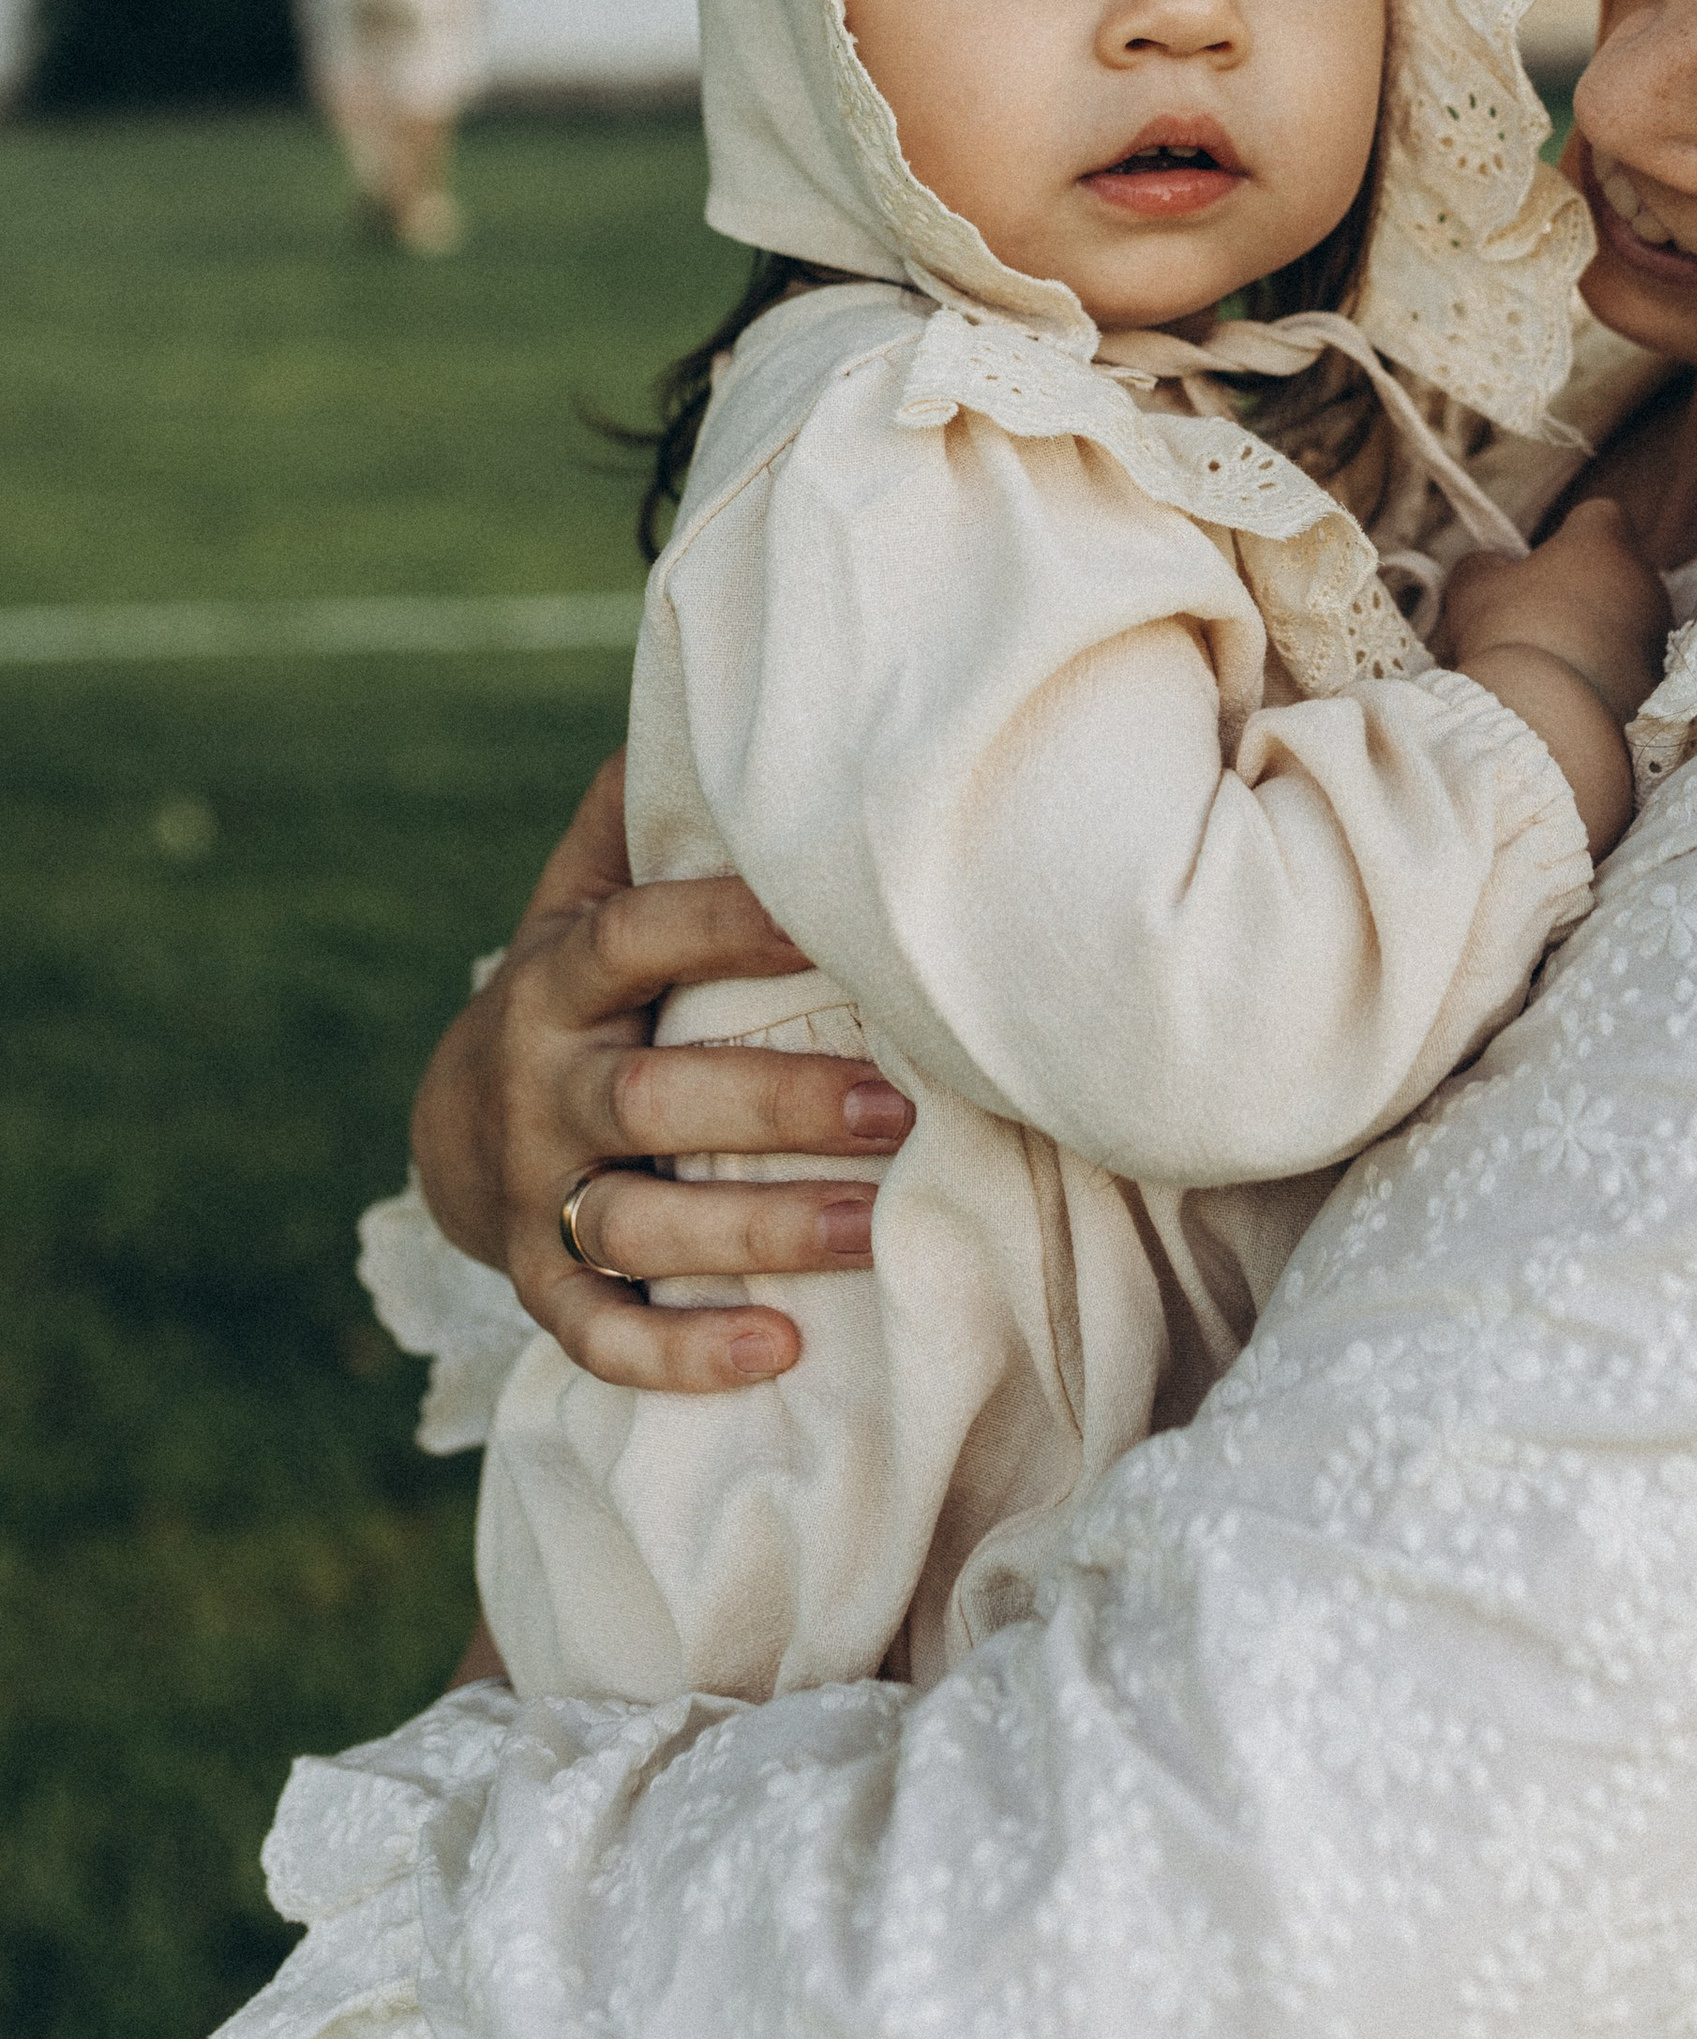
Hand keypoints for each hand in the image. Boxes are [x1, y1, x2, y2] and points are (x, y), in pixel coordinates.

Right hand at [410, 750, 915, 1392]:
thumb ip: (640, 819)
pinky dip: (680, 1352)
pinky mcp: (539, 1283)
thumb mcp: (579, 899)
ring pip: (638, 1222)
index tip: (831, 916)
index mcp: (558, 978)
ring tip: (877, 1228)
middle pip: (648, 1099)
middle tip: (898, 1106)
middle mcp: (540, 1088)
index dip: (726, 922)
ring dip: (758, 1234)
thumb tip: (712, 685)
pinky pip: (599, 1331)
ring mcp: (534, 1195)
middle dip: (772, 1107)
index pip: (636, 937)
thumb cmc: (572, 995)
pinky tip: (779, 1352)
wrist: (455, 1131)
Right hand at [1443, 499, 1671, 724]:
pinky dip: (1608, 677)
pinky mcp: (1660, 687)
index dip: (1569, 534)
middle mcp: (1645, 581)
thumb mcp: (1475, 588)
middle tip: (1537, 617)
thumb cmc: (1513, 635)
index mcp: (1604, 542)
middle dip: (1583, 588)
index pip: (1600, 516)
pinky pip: (1631, 669)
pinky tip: (1572, 697)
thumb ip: (1484, 565)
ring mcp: (1659, 636)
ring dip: (1597, 635)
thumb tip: (1492, 567)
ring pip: (1627, 622)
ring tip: (1552, 665)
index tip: (1539, 562)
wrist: (1554, 721)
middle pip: (1616, 571)